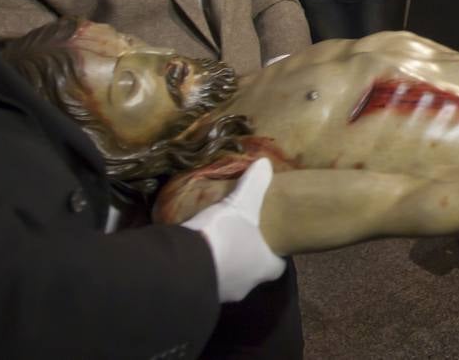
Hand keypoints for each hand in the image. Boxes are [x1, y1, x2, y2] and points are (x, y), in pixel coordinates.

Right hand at [181, 157, 284, 302]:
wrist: (180, 269)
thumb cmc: (222, 237)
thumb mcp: (240, 205)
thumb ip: (254, 185)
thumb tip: (265, 163)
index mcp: (263, 267)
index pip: (278, 266)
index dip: (276, 253)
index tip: (272, 239)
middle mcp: (246, 285)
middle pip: (253, 272)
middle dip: (247, 256)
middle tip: (242, 236)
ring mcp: (221, 294)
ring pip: (228, 278)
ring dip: (224, 264)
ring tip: (217, 243)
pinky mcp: (197, 295)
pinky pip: (205, 281)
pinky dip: (204, 269)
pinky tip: (196, 255)